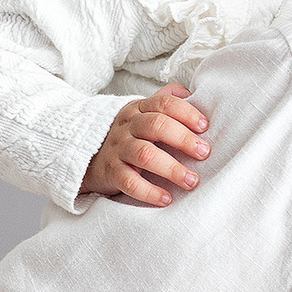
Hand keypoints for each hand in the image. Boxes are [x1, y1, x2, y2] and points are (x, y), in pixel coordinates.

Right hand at [80, 83, 209, 205]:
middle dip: (184, 139)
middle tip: (204, 153)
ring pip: (145, 154)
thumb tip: (191, 92)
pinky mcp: (111, 172)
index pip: (164, 103)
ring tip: (192, 181)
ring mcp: (118, 149)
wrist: (87, 155)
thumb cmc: (126, 136)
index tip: (205, 126)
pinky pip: (130, 182)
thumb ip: (164, 100)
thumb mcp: (141, 113)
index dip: (187, 112)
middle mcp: (128, 126)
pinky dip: (150, 191)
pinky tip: (166, 198)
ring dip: (172, 168)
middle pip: (157, 125)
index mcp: (139, 109)